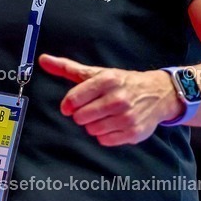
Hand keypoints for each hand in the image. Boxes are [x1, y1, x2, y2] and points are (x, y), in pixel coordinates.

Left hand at [39, 53, 179, 145]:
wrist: (158, 93)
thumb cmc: (122, 83)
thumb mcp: (96, 72)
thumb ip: (67, 68)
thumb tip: (43, 59)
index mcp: (107, 80)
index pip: (74, 98)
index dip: (68, 105)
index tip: (69, 106)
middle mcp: (118, 98)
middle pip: (81, 117)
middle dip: (82, 115)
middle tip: (92, 108)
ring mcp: (127, 117)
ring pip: (92, 130)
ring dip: (93, 125)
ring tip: (104, 115)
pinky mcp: (133, 133)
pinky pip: (105, 141)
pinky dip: (105, 135)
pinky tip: (113, 124)